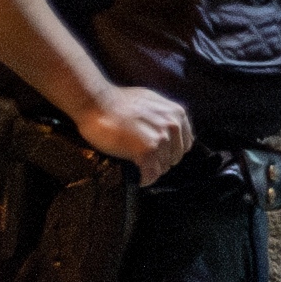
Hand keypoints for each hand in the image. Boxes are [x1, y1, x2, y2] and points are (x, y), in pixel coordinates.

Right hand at [71, 82, 194, 174]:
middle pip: (174, 157)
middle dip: (161, 161)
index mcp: (177, 113)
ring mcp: (161, 138)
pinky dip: (146, 180)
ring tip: (140, 168)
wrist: (96, 103)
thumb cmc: (118, 102)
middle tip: (146, 162)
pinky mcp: (147, 150)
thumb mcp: (151, 101)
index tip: (158, 154)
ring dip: (152, 170)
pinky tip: (139, 180)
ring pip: (163, 167)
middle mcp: (173, 125)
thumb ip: (163, 115)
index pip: (184, 144)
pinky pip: (151, 174)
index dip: (170, 151)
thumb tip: (166, 129)